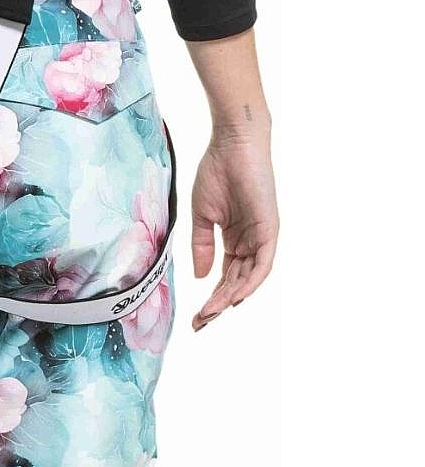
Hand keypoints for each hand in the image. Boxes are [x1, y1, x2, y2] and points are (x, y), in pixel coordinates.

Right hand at [190, 124, 278, 331]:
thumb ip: (202, 247)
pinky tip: (233, 299)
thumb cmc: (217, 171)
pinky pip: (263, 264)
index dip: (212, 299)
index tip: (196, 317)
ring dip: (230, 298)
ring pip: (249, 279)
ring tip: (211, 314)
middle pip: (237, 283)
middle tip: (200, 324)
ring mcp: (262, 236)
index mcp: (236, 240)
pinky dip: (250, 283)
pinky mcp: (270, 229)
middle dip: (218, 305)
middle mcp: (251, 242)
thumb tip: (200, 277)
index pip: (226, 277)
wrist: (232, 143)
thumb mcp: (202, 217)